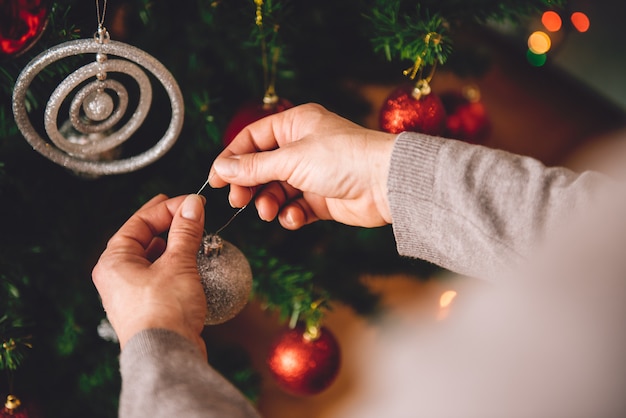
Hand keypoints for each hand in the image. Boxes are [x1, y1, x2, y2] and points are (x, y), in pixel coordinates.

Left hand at [92, 194, 207, 356]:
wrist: (167, 355)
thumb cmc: (165, 310)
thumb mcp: (178, 264)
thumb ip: (185, 231)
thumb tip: (192, 205)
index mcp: (114, 260)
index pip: (139, 222)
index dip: (168, 208)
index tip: (193, 203)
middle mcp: (117, 275)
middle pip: (143, 238)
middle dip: (169, 225)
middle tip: (191, 213)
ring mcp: (131, 292)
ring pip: (152, 257)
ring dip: (174, 245)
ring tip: (194, 235)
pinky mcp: (147, 305)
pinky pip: (160, 275)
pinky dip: (175, 264)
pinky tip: (191, 262)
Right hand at [209, 103, 395, 228]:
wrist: (385, 183)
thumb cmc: (343, 158)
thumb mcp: (291, 159)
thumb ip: (253, 167)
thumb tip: (222, 169)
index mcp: (295, 125)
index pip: (252, 139)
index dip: (231, 159)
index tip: (215, 180)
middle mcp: (302, 148)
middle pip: (261, 167)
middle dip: (249, 185)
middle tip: (239, 201)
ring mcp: (312, 174)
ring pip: (277, 191)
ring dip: (269, 203)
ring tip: (269, 211)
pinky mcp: (322, 199)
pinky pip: (296, 208)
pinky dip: (292, 215)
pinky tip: (295, 218)